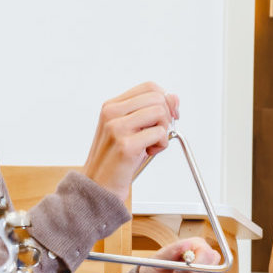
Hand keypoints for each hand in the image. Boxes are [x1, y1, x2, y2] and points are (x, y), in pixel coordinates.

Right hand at [80, 82, 179, 201]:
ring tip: (150, 144)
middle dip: (166, 117)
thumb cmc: (117, 158)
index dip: (165, 100)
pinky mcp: (126, 145)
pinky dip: (161, 145)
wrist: (99, 185)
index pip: (150, 87)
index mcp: (111, 106)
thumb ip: (150, 111)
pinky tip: (147, 153)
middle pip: (158, 98)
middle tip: (157, 134)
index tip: (169, 116)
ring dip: (163, 132)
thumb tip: (173, 97)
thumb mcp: (133, 129)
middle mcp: (112, 113)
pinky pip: (160, 134)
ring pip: (160, 113)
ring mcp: (117, 128)